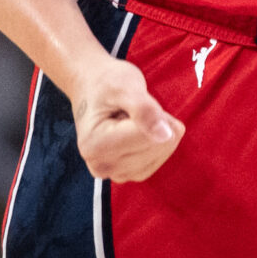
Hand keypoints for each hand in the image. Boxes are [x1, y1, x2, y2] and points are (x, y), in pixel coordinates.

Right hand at [68, 56, 181, 181]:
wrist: (91, 88)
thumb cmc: (106, 83)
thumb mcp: (125, 86)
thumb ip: (144, 110)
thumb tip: (165, 136)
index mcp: (94, 145)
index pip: (148, 136)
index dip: (155, 113)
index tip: (136, 101)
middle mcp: (101, 166)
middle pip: (157, 147)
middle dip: (157, 122)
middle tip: (133, 108)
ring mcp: (114, 173)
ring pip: (161, 153)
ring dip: (157, 130)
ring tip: (133, 117)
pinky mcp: (127, 174)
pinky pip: (158, 159)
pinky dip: (157, 141)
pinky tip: (140, 129)